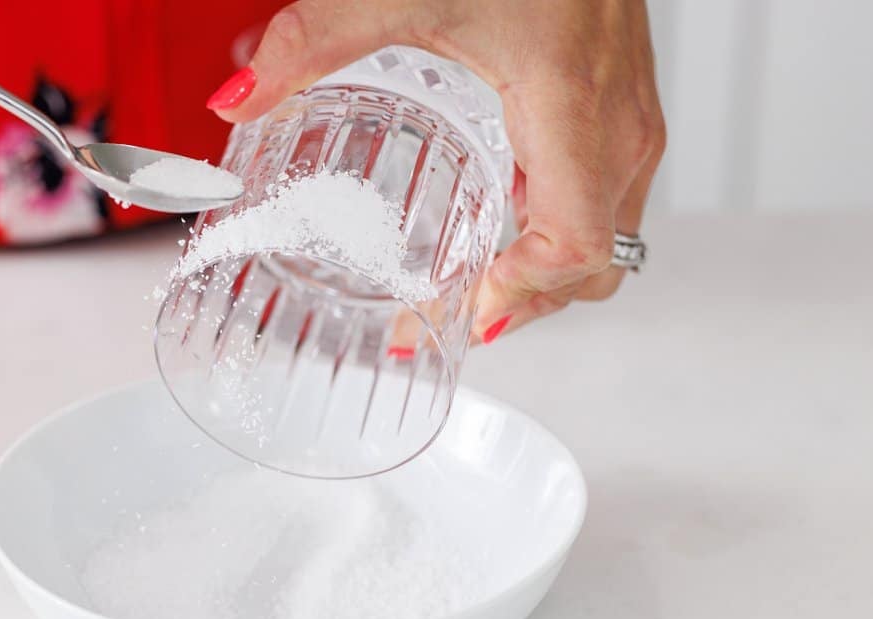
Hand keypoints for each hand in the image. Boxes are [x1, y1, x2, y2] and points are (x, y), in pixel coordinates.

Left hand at [206, 0, 664, 342]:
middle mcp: (619, 126)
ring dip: (544, 272)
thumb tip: (241, 95)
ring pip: (611, 235)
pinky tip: (503, 214)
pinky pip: (608, 195)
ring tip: (472, 284)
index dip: (516, 300)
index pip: (575, 249)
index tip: (454, 318)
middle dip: (522, 304)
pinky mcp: (625, 101)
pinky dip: (559, 225)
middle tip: (446, 320)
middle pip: (595, 265)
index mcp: (573, 110)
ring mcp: (631, 115)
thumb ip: (311, 44)